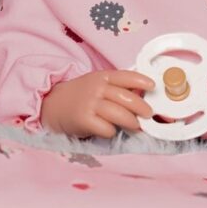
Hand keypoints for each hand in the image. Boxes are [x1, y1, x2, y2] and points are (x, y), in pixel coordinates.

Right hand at [40, 69, 157, 138]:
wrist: (53, 105)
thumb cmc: (82, 96)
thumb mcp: (98, 85)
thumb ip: (118, 88)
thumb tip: (143, 95)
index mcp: (103, 77)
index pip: (126, 76)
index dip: (141, 81)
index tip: (153, 86)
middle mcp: (97, 88)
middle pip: (125, 97)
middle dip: (141, 107)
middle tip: (148, 114)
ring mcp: (90, 103)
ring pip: (118, 113)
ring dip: (131, 121)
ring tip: (136, 126)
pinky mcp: (83, 120)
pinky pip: (105, 127)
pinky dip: (111, 131)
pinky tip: (110, 131)